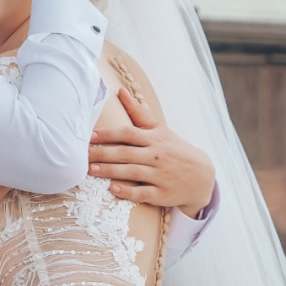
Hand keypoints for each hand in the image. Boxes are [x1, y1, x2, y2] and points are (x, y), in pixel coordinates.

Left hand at [89, 87, 215, 215]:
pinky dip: (128, 191)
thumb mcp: (160, 129)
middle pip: (126, 153)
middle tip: (84, 156)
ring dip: (111, 171)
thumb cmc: (175, 149)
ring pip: (132, 172)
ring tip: (92, 171)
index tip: (91, 137)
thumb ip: (138, 113)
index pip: (128, 133)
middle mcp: (157, 156)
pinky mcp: (163, 194)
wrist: (202, 175)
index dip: (109, 134)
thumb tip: (120, 91)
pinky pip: (143, 193)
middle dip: (103, 154)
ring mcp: (160, 175)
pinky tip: (113, 189)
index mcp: (154, 139)